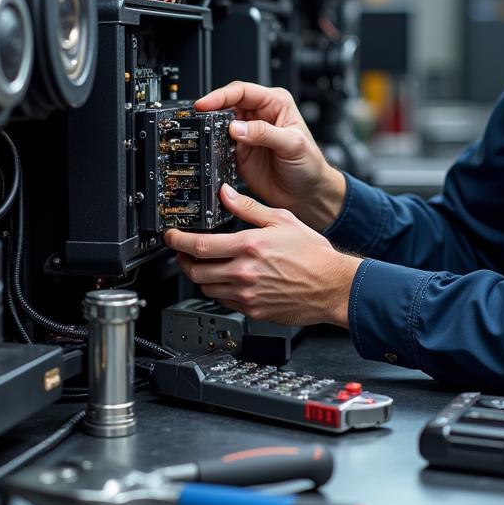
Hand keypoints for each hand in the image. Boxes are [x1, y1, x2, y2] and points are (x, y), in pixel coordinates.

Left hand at [165, 184, 361, 327]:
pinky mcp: (253, 311)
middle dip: (183, 260)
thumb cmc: (312, 253)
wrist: (332, 285)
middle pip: (196, 271)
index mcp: (250, 246)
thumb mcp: (282, 219)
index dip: (178, 241)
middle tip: (183, 251)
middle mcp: (245, 273)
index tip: (171, 236)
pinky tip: (228, 279)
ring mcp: (247, 295)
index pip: (200, 246)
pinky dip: (219, 290)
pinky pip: (224, 301)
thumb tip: (225, 194)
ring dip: (201, 276)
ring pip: (207, 288)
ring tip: (206, 264)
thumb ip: (248, 207)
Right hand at [196, 81, 345, 231]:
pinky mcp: (240, 153)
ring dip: (211, 129)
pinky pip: (220, 145)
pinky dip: (213, 147)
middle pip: (228, 105)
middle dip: (212, 110)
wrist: (308, 194)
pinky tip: (211, 150)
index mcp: (275, 104)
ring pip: (220, 124)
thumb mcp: (292, 144)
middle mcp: (259, 116)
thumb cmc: (310, 164)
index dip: (221, 96)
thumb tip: (236, 127)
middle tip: (199, 119)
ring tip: (203, 134)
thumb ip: (265, 133)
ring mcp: (248, 135)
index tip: (205, 104)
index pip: (243, 92)